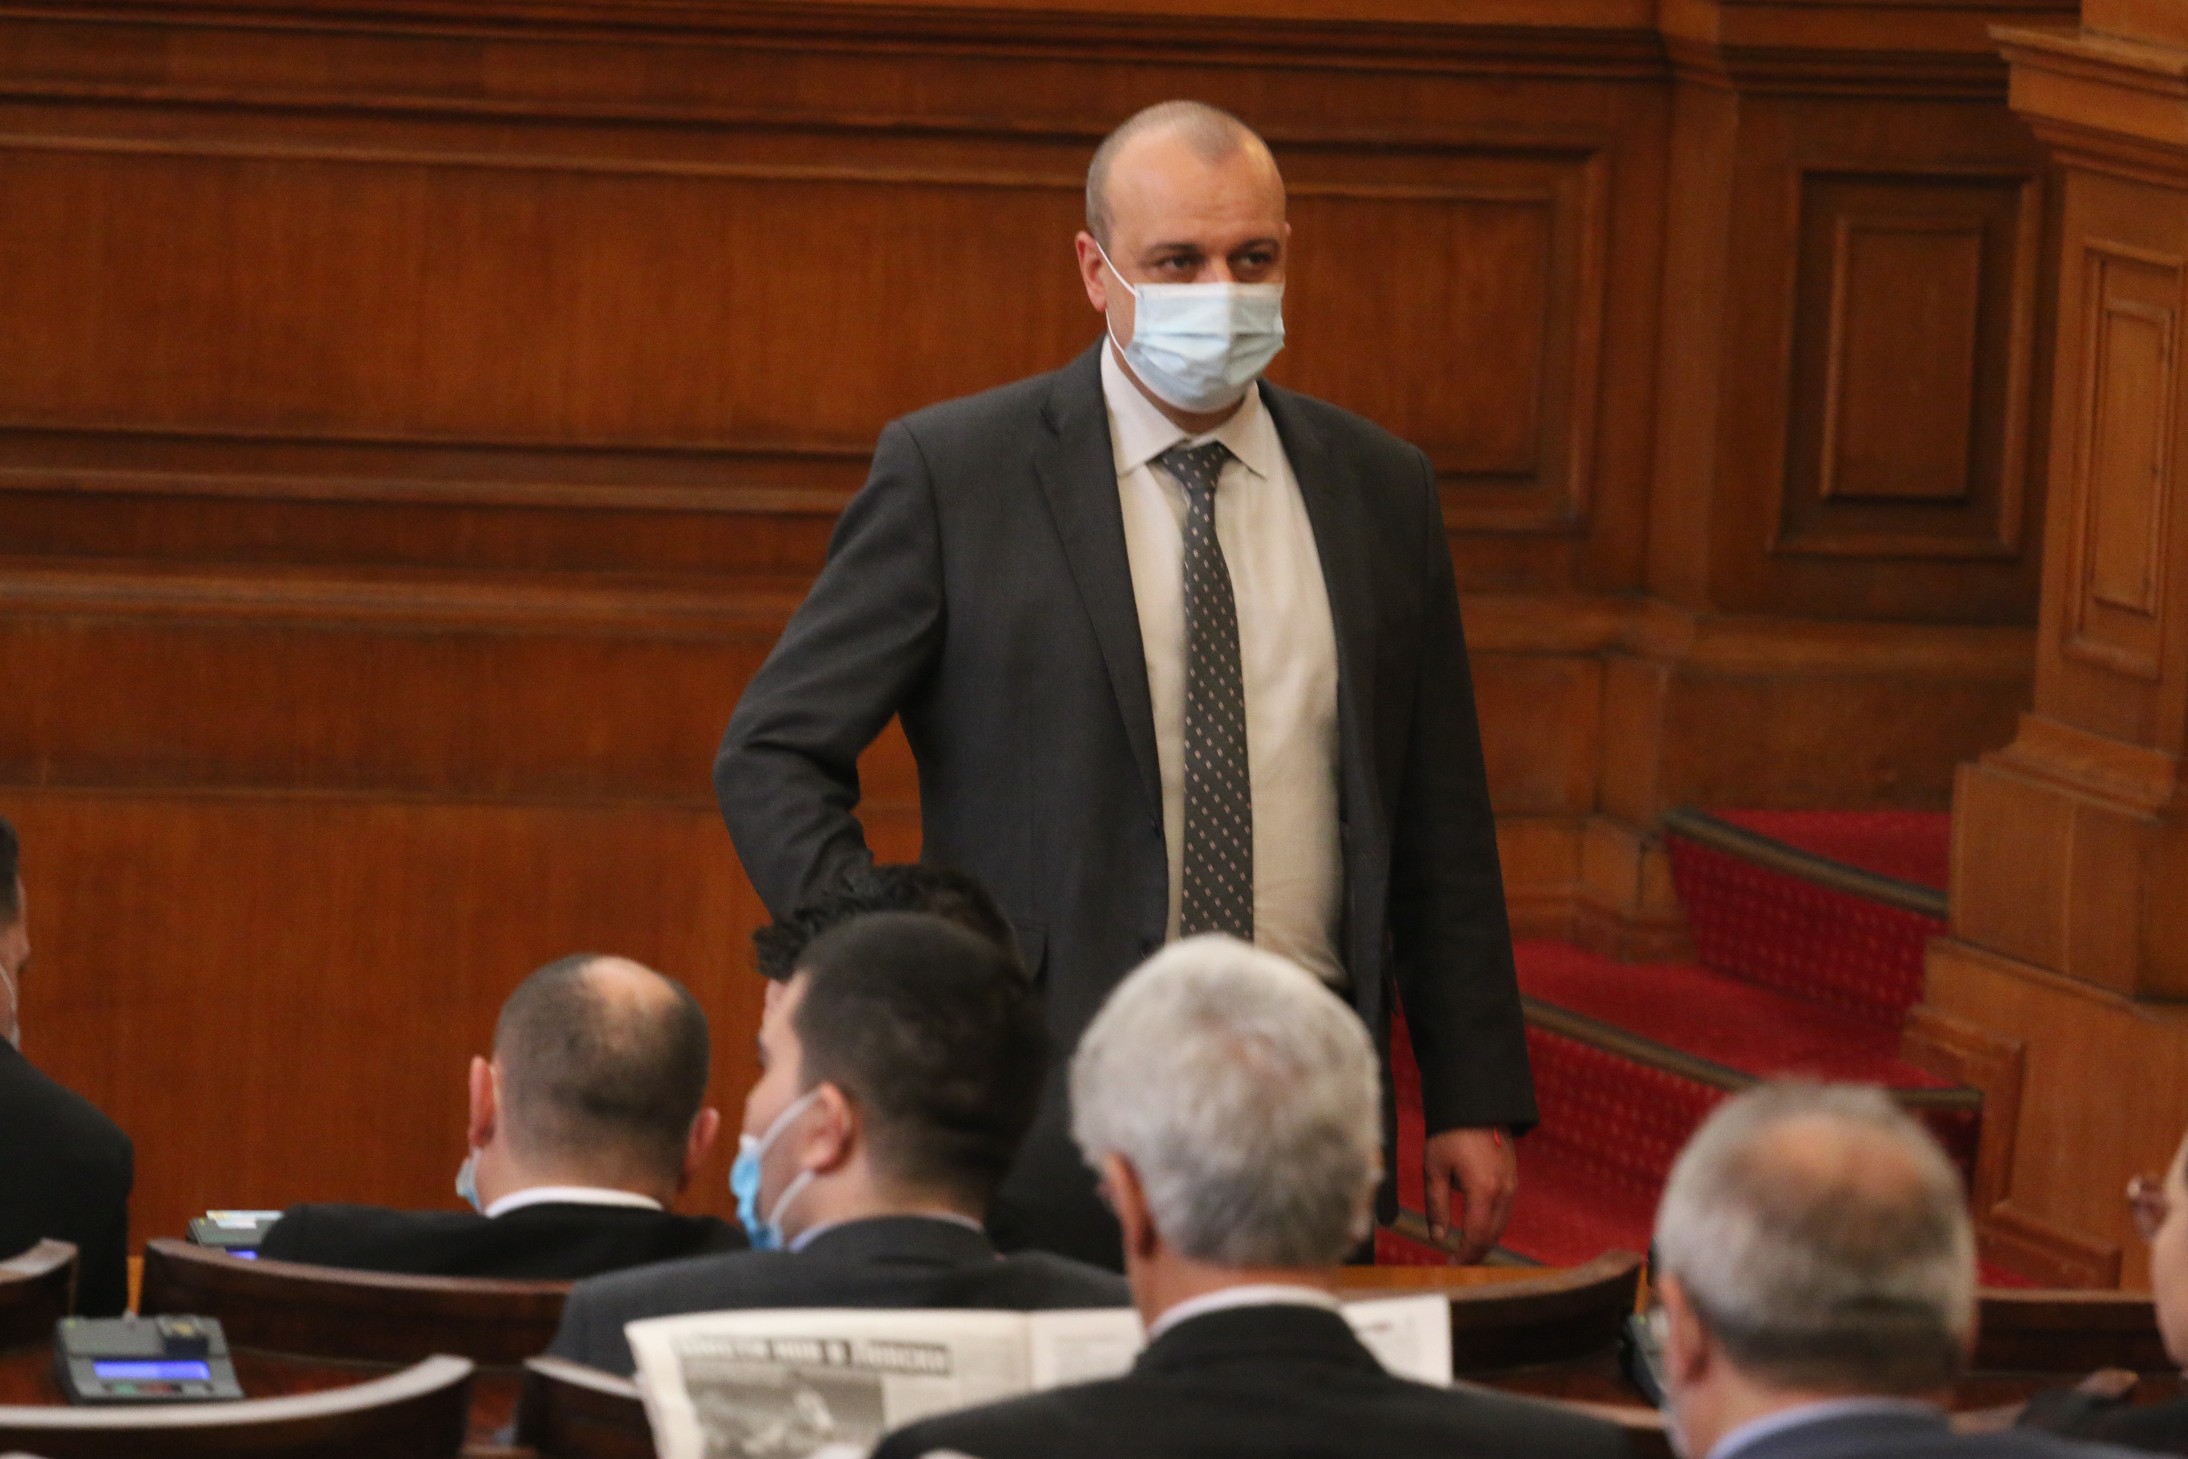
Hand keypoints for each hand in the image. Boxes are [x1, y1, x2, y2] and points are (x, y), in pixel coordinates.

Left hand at [1424, 1126, 1515, 1262]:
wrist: (1475, 1102)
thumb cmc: (1450, 1133)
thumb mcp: (1434, 1168)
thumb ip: (1436, 1205)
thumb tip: (1437, 1237)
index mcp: (1483, 1190)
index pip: (1476, 1236)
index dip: (1464, 1256)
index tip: (1450, 1267)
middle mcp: (1504, 1191)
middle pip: (1492, 1235)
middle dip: (1474, 1253)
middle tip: (1456, 1265)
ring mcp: (1512, 1184)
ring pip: (1501, 1224)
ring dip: (1484, 1240)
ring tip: (1464, 1250)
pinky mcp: (1512, 1177)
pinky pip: (1504, 1210)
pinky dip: (1491, 1224)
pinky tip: (1476, 1228)